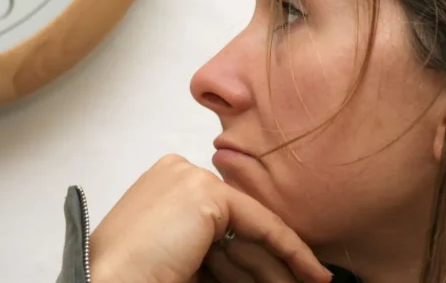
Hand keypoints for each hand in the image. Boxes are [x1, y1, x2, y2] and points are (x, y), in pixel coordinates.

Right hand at [88, 155, 331, 282]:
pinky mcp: (203, 192)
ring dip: (283, 265)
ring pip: (251, 229)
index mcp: (161, 187)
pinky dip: (292, 251)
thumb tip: (254, 270)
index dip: (251, 253)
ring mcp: (189, 178)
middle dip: (271, 262)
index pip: (217, 224)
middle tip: (305, 282)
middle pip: (236, 227)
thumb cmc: (132, 277)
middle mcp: (175, 174)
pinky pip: (260, 227)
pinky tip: (313, 273)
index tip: (282, 275)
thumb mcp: (179, 258)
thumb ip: (208, 251)